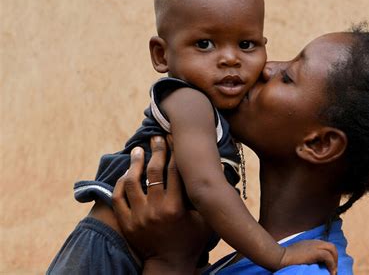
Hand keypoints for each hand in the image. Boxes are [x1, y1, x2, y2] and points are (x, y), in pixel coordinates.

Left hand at [112, 136, 211, 273]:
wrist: (169, 265)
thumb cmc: (191, 242)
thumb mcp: (206, 221)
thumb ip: (210, 198)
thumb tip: (219, 173)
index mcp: (176, 207)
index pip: (175, 171)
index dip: (175, 152)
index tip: (174, 138)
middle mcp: (156, 209)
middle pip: (154, 171)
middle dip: (157, 150)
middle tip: (156, 137)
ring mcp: (139, 216)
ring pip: (132, 182)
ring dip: (136, 163)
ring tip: (138, 150)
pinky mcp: (126, 223)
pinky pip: (118, 198)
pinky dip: (120, 184)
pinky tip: (126, 173)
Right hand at [280, 240, 337, 274]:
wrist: (280, 257)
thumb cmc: (285, 257)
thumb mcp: (298, 252)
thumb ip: (306, 254)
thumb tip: (311, 261)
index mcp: (310, 243)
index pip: (325, 246)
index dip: (329, 256)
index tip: (328, 266)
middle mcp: (314, 242)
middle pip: (331, 246)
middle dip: (335, 258)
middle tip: (333, 270)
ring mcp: (314, 246)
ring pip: (332, 249)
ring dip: (334, 261)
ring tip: (332, 272)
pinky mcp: (315, 252)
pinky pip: (328, 256)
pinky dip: (331, 265)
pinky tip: (330, 272)